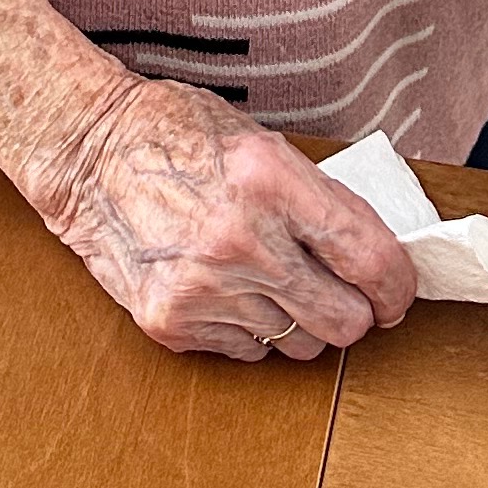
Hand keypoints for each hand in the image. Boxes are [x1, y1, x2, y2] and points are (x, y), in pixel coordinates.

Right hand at [26, 74, 419, 361]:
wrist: (87, 152)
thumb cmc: (175, 134)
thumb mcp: (261, 145)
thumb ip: (317, 199)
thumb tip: (374, 255)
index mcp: (271, 181)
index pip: (369, 257)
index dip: (399, 286)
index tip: (399, 294)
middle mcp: (242, 241)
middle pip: (343, 321)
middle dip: (354, 313)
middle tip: (344, 295)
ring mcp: (204, 288)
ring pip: (297, 344)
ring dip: (297, 321)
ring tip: (269, 279)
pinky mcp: (172, 322)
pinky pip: (247, 353)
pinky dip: (249, 330)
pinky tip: (227, 288)